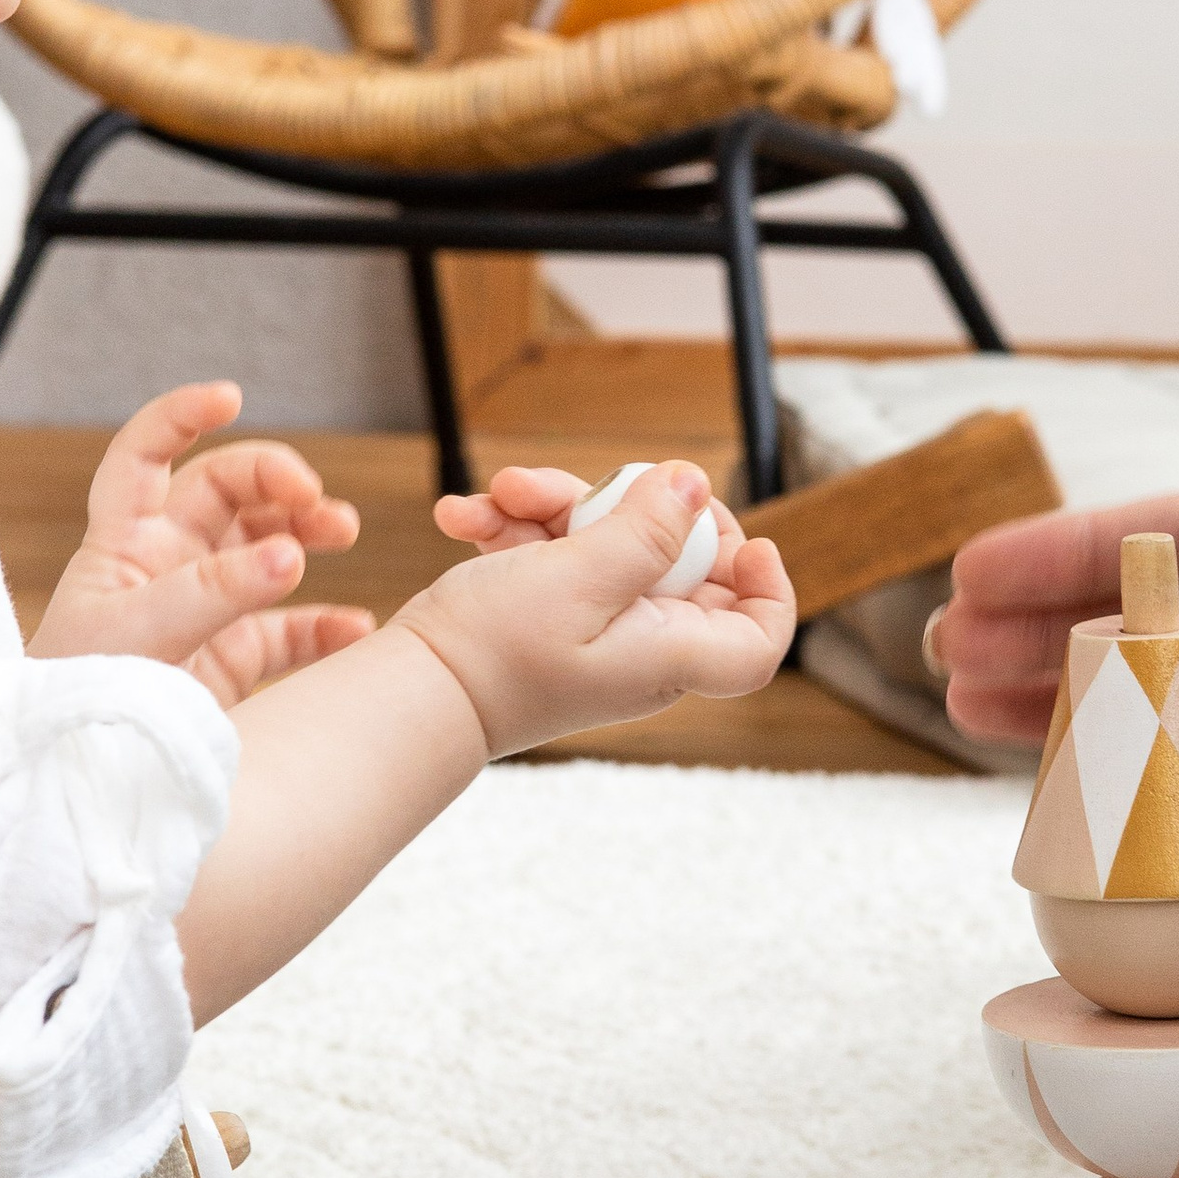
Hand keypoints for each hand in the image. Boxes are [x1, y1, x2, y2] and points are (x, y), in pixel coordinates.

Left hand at [28, 382, 373, 702]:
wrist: (74, 783)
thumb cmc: (76, 700)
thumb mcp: (138, 635)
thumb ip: (215, 592)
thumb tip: (293, 550)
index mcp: (122, 541)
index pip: (146, 454)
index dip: (183, 416)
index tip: (231, 397)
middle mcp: (165, 563)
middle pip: (227, 493)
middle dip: (276, 480)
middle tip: (314, 500)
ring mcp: (203, 610)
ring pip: (267, 549)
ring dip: (308, 532)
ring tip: (343, 535)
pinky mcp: (231, 661)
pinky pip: (290, 630)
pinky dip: (326, 626)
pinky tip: (357, 629)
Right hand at [398, 460, 792, 756]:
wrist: (410, 692)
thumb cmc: (496, 652)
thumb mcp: (579, 577)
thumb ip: (647, 532)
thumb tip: (696, 486)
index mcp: (667, 651)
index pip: (756, 640)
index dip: (768, 590)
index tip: (748, 542)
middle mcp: (639, 644)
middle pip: (676, 560)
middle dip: (626, 507)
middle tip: (600, 485)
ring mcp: (591, 629)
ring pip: (603, 543)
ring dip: (550, 506)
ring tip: (499, 494)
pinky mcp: (544, 613)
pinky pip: (551, 554)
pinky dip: (514, 528)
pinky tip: (465, 517)